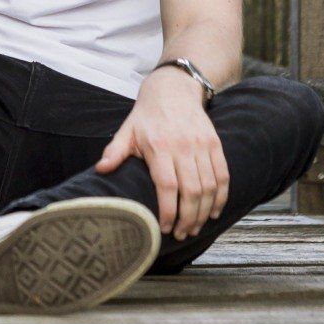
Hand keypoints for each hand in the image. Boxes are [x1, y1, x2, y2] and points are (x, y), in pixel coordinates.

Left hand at [94, 67, 228, 240]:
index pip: (168, 185)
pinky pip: (223, 175)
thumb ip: (115, 151)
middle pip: (192, 191)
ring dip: (204, 212)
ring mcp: (202, 146)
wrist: (173, 90)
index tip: (164, 228)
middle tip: (181, 234)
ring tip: (194, 228)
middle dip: (188, 218)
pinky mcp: (215, 144)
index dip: (168, 210)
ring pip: (209, 187)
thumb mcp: (127, 130)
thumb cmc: (147, 115)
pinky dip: (220, 197)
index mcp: (159, 146)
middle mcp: (183, 147)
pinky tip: (213, 212)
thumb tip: (100, 170)